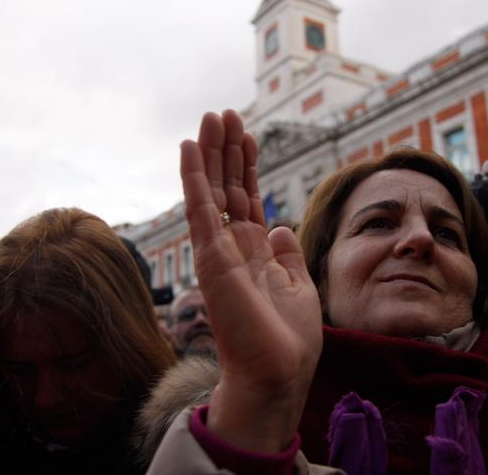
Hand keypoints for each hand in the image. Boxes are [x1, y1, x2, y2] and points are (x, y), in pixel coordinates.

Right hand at [180, 110, 322, 451]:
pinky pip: (199, 210)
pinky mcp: (211, 258)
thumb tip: (280, 226)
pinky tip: (189, 147)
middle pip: (228, 188)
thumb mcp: (298, 287)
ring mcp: (219, 251)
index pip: (248, 199)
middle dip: (227, 151)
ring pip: (210, 191)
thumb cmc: (288, 340)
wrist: (278, 373)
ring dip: (210, 153)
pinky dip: (193, 177)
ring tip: (211, 117)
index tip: (246, 135)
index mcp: (254, 253)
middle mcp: (233, 247)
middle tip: (225, 114)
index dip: (247, 166)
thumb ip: (287, 255)